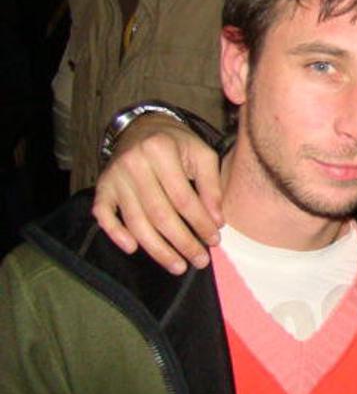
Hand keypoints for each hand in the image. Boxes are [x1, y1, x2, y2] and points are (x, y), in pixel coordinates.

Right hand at [91, 114, 222, 274]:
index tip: (214, 240)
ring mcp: (115, 177)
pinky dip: (116, 234)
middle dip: (182, 242)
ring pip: (136, 221)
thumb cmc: (177, 144)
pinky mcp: (102, 187)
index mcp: (161, 151)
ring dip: (157, 249)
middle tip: (200, 261)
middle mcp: (134, 163)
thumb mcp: (201, 154)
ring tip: (178, 265)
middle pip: (159, 214)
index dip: (200, 222)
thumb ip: (212, 185)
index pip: (183, 198)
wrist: (142, 128)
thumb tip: (217, 221)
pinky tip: (133, 249)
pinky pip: (104, 215)